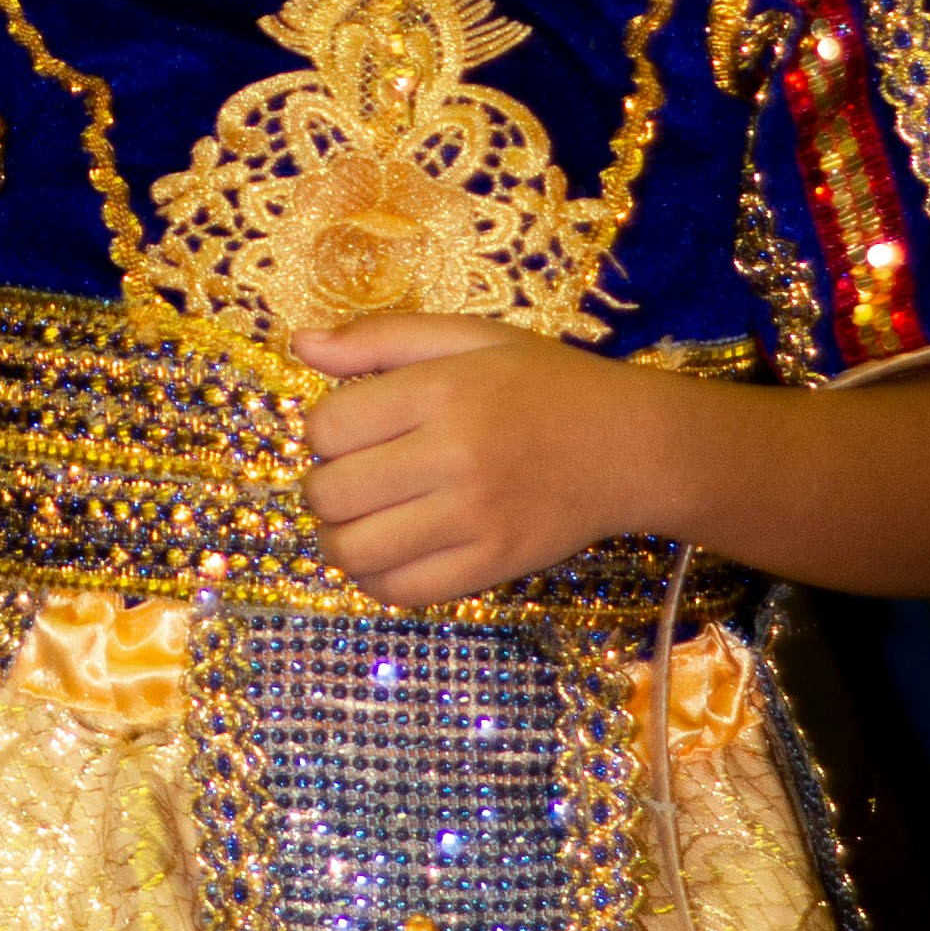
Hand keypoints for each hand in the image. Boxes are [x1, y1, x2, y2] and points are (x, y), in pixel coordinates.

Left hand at [291, 315, 657, 602]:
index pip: (327, 427)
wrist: (630, 446)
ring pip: (355, 552)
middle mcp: (455, 456)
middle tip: (354, 477)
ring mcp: (475, 519)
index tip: (352, 429)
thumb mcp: (468, 338)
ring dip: (339, 539)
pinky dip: (376, 578)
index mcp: (444, 391)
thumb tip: (300, 344)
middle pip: (330, 494)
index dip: (324, 430)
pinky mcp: (492, 566)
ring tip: (360, 520)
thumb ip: (380, 339)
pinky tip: (389, 551)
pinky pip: (401, 591)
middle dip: (324, 487)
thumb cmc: (544, 384)